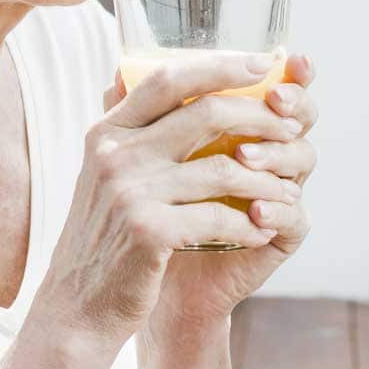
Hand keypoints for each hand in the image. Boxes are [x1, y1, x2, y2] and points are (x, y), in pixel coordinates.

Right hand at [36, 52, 312, 353]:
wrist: (77, 305)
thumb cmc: (105, 236)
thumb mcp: (102, 173)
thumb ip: (128, 128)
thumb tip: (136, 71)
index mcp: (107, 131)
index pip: (167, 78)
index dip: (220, 65)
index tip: (262, 63)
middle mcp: (115, 153)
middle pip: (205, 112)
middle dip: (260, 115)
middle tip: (291, 126)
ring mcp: (130, 192)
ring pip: (222, 166)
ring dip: (266, 178)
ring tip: (289, 189)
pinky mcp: (149, 232)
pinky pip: (219, 215)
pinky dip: (249, 223)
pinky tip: (262, 229)